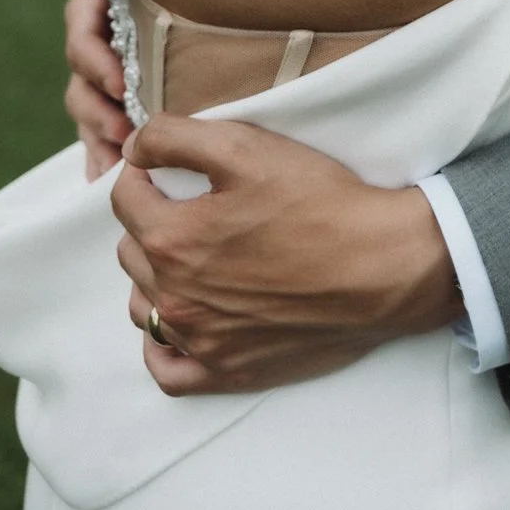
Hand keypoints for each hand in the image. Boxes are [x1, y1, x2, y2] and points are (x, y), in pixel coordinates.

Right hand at [65, 0, 130, 179]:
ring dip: (101, 140)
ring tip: (121, 162)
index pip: (82, 38)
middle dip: (101, 112)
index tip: (121, 85)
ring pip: (86, 117)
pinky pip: (96, 142)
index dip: (97, 63)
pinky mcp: (107, 112)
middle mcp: (93, 50)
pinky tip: (107, 178)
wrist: (199, 6)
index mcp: (98, 13)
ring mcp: (97, 84)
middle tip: (127, 130)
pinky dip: (101, 160)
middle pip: (80, 85)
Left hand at [111, 113, 464, 395]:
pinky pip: (167, 368)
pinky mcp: (227, 370)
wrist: (382, 267)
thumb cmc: (319, 202)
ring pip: (144, 306)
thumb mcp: (247, 148)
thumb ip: (177, 138)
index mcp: (173, 238)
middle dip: (151, 219)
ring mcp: (199, 340)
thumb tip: (134, 147)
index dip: (144, 171)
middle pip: (132, 250)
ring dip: (154, 276)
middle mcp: (175, 296)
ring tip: (190, 254)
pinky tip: (180, 319)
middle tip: (192, 202)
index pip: (126, 196)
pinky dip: (163, 343)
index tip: (168, 163)